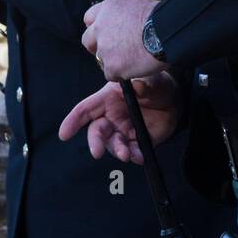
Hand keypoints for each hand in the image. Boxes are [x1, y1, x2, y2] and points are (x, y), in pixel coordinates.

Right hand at [59, 74, 180, 162]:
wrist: (174, 99)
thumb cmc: (155, 85)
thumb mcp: (152, 80)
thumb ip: (145, 84)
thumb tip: (139, 85)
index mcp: (108, 99)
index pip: (85, 110)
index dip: (73, 121)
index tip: (64, 134)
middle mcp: (111, 117)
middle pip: (96, 131)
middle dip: (95, 142)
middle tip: (97, 152)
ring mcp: (123, 131)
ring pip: (113, 144)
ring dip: (117, 150)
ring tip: (126, 154)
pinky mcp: (136, 142)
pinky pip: (131, 151)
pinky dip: (134, 156)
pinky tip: (139, 157)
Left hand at [81, 0, 164, 82]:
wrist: (166, 31)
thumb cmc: (159, 17)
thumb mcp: (136, 4)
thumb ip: (122, 13)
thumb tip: (123, 20)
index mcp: (107, 9)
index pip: (89, 19)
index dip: (97, 28)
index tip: (104, 33)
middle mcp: (100, 27)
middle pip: (88, 41)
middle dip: (98, 47)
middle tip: (114, 51)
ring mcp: (104, 48)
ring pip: (102, 59)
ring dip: (114, 61)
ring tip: (134, 59)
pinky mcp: (112, 65)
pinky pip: (112, 74)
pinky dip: (122, 74)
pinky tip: (136, 67)